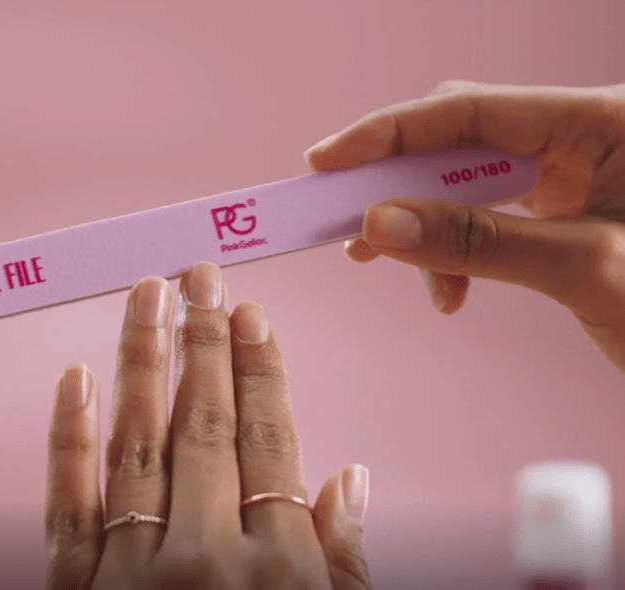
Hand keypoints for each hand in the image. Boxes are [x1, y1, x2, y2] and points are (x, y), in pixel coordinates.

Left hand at [44, 262, 369, 588]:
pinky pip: (68, 507)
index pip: (270, 443)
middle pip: (206, 428)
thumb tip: (351, 478)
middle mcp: (205, 559)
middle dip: (205, 342)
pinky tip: (76, 377)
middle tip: (201, 277)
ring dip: (143, 361)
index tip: (251, 314)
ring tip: (149, 296)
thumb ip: (343, 558)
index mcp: (280, 568)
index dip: (261, 371)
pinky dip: (69, 439)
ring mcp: (134, 576)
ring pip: (137, 447)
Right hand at [305, 81, 624, 372]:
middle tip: (345, 222)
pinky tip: (452, 289)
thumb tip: (379, 224)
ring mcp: (573, 170)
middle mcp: (582, 134)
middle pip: (460, 139)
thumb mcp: (585, 271)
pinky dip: (457, 248)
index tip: (326, 161)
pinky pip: (489, 212)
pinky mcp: (565, 205)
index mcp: (600, 121)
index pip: (468, 109)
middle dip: (398, 184)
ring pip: (468, 179)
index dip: (387, 131)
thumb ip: (478, 242)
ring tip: (400, 271)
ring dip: (425, 225)